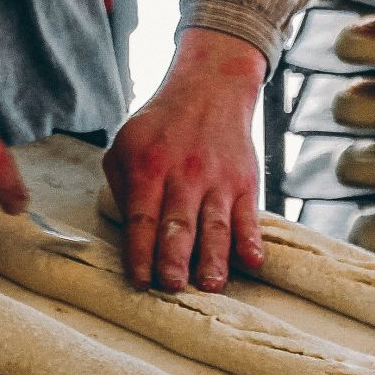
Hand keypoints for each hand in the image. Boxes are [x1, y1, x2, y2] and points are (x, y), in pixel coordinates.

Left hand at [104, 29, 266, 291]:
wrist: (210, 88)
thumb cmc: (160, 126)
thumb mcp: (125, 145)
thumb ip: (123, 189)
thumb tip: (129, 236)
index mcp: (148, 168)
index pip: (142, 219)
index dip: (140, 254)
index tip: (140, 282)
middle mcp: (184, 175)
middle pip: (178, 226)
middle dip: (175, 260)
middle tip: (172, 287)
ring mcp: (218, 180)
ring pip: (216, 226)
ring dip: (214, 259)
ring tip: (210, 286)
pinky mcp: (245, 182)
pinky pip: (250, 216)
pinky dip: (251, 239)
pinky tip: (251, 261)